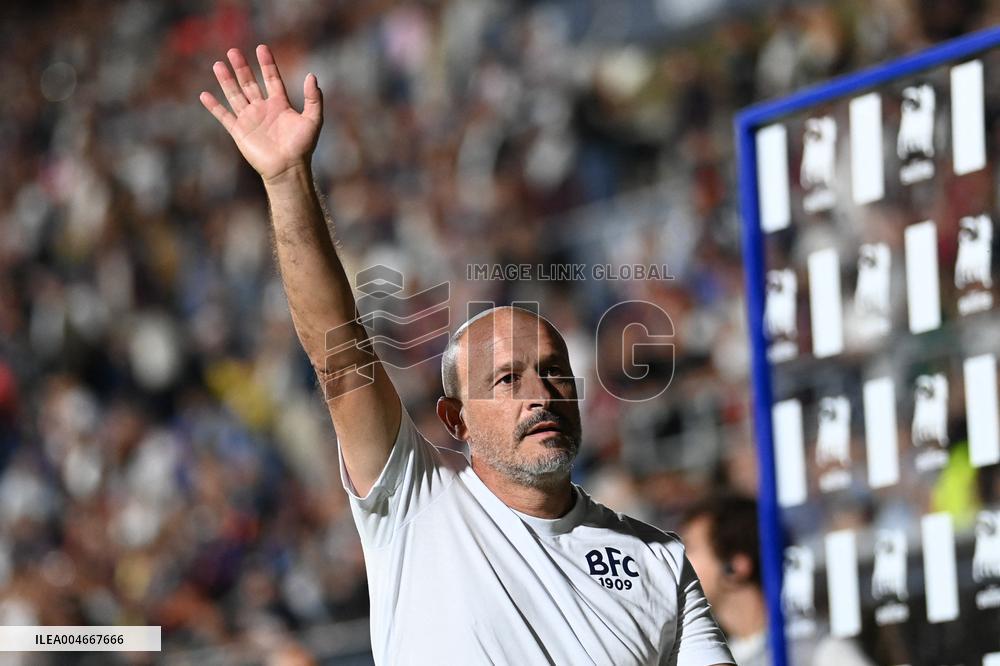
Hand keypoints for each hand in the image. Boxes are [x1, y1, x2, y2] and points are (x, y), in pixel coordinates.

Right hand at [200, 45, 321, 182]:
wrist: (288, 169)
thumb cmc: (302, 147)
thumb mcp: (313, 120)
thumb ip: (314, 99)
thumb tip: (312, 75)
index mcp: (280, 104)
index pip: (272, 78)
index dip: (267, 64)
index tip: (261, 48)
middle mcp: (263, 109)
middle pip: (250, 83)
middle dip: (242, 67)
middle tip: (233, 51)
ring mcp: (250, 119)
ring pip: (235, 95)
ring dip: (226, 80)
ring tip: (218, 65)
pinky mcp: (239, 132)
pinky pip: (224, 116)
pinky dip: (214, 107)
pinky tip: (205, 95)